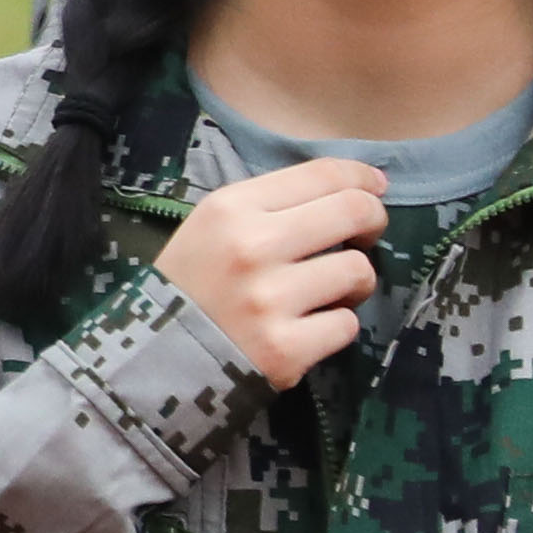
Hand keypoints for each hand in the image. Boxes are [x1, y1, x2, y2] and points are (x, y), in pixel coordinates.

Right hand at [158, 157, 389, 385]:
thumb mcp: (214, 225)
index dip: (362, 178)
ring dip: (352, 283)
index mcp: (232, 208)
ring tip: (326, 292)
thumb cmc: (193, 283)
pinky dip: (334, 326)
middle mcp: (253, 247)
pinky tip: (307, 328)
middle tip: (364, 237)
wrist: (157, 358)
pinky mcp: (285, 348)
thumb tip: (362, 187)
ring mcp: (270, 300)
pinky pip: (347, 325)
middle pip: (354, 212)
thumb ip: (274, 203)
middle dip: (372, 222)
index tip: (375, 188)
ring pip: (358, 271)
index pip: (323, 174)